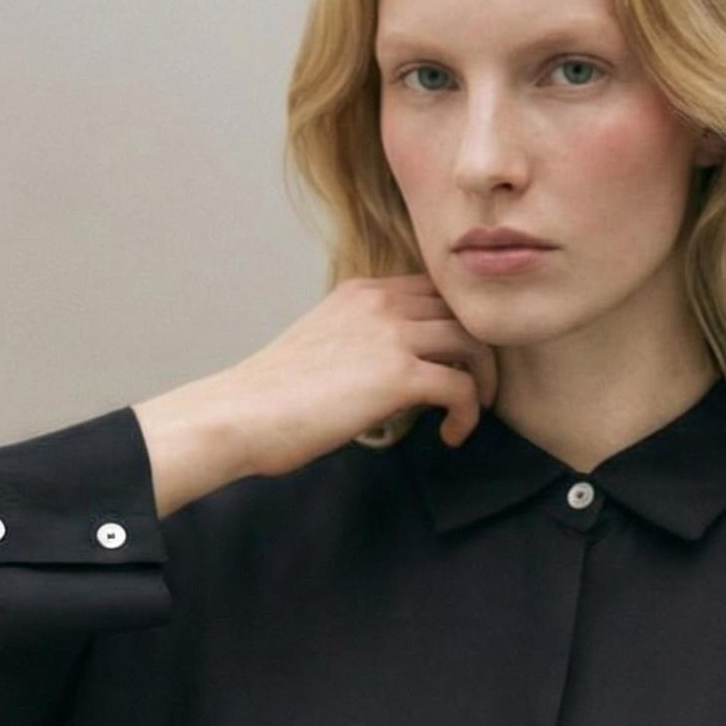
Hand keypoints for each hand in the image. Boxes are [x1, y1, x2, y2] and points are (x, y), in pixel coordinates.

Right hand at [217, 274, 498, 478]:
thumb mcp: (323, 345)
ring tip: (469, 413)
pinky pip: (462, 386)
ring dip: (483, 382)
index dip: (458, 326)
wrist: (242, 413)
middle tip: (476, 391)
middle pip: (463, 311)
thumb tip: (388, 372)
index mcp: (363, 292)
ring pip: (473, 342)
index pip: (436, 290)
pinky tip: (450, 435)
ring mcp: (391, 335)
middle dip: (481, 351)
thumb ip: (362, 343)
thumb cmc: (274, 396)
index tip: (458, 363)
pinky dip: (468, 414)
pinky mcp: (398, 375)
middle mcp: (381, 302)